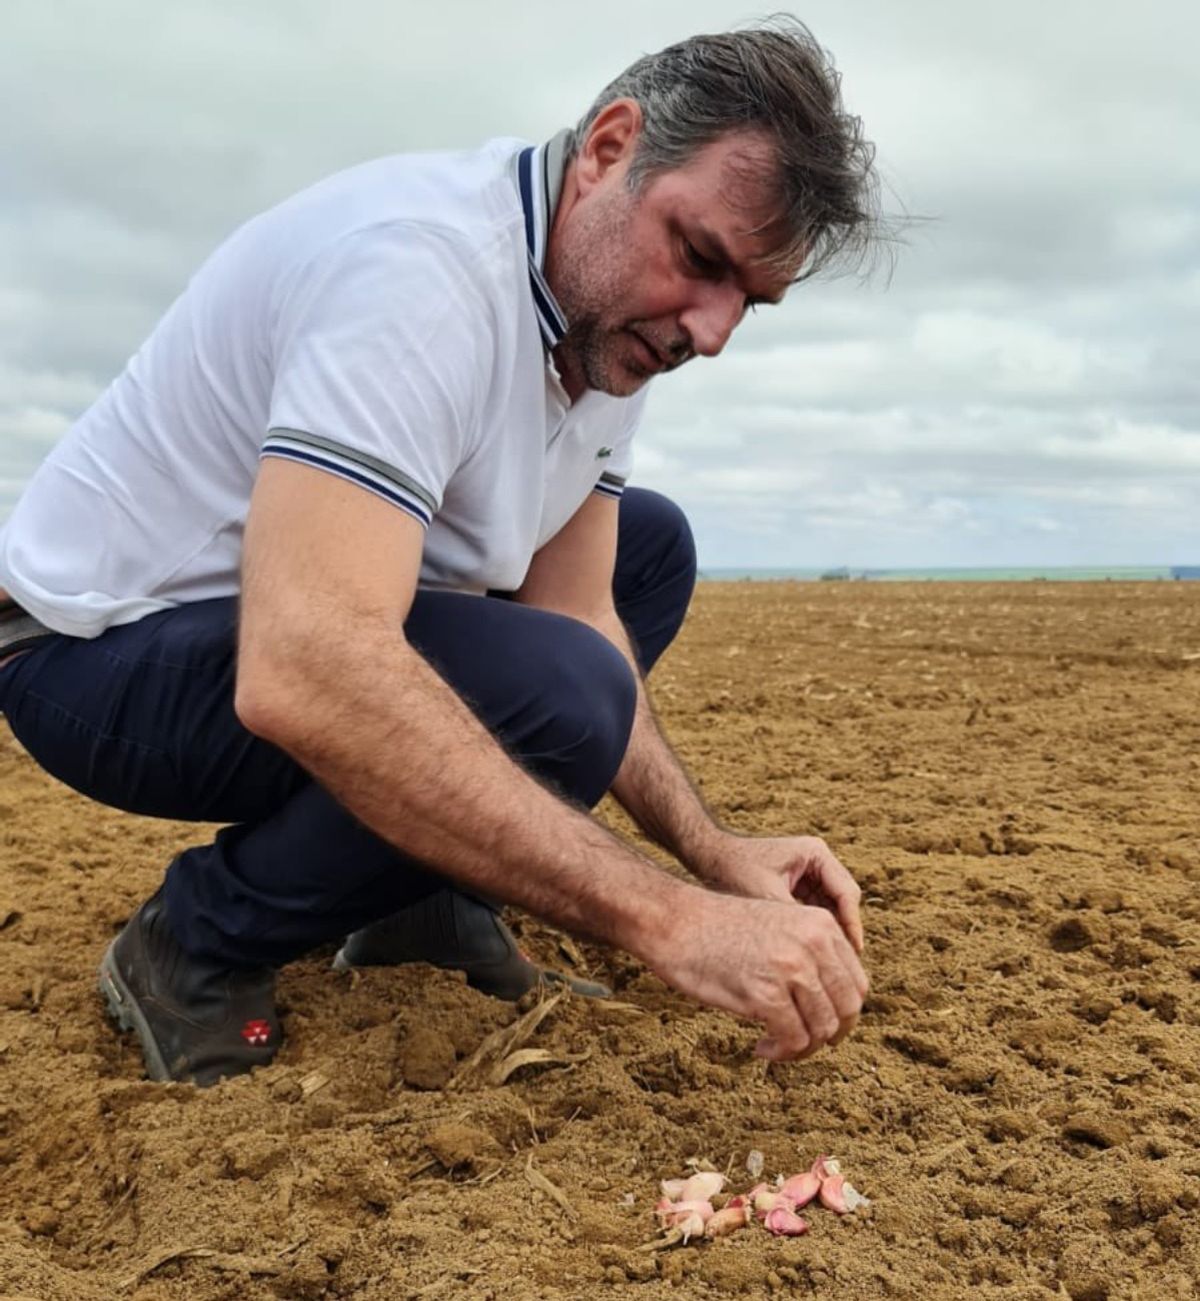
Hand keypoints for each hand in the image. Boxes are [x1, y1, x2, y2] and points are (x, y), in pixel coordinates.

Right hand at [645, 889, 868, 1060]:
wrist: (676, 921)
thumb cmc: (719, 928)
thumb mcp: (779, 926)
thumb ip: (810, 953)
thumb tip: (833, 1004)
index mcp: (820, 923)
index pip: (857, 984)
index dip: (842, 1014)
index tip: (819, 1025)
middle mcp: (813, 943)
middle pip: (847, 1010)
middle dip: (828, 1036)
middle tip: (801, 1043)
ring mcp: (791, 968)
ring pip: (822, 1030)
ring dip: (801, 1049)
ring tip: (775, 1046)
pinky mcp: (765, 994)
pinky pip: (793, 1041)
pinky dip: (781, 1054)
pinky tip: (760, 1048)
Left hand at [696, 832, 864, 953]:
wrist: (708, 855)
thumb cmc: (734, 870)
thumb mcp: (766, 897)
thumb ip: (793, 921)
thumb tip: (813, 957)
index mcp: (815, 853)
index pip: (847, 893)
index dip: (852, 925)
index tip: (853, 953)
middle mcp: (816, 860)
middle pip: (843, 901)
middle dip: (843, 932)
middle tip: (845, 965)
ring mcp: (808, 871)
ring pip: (831, 908)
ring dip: (830, 933)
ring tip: (830, 965)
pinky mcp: (797, 883)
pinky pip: (815, 910)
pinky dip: (814, 930)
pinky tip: (812, 956)